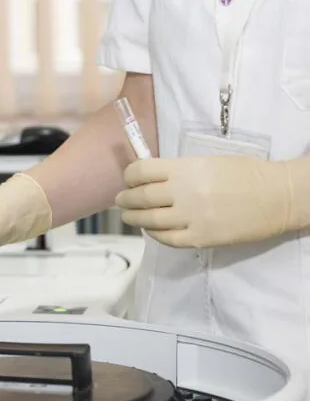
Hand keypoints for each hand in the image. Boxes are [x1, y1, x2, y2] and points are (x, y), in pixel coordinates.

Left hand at [115, 156, 293, 247]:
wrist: (278, 197)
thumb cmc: (246, 174)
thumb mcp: (208, 162)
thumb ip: (179, 171)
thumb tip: (151, 178)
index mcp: (185, 169)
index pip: (142, 171)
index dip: (129, 176)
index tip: (128, 179)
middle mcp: (183, 193)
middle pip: (140, 198)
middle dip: (126, 199)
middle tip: (121, 200)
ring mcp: (190, 218)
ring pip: (148, 220)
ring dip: (134, 218)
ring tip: (129, 216)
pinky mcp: (199, 238)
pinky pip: (166, 238)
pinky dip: (154, 233)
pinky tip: (151, 229)